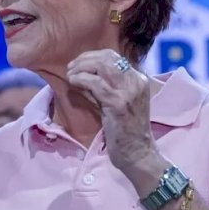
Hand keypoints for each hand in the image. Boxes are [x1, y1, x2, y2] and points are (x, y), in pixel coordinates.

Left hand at [66, 49, 157, 175]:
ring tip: (70, 74)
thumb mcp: (118, 102)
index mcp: (139, 79)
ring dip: (81, 68)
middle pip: (107, 58)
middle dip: (84, 59)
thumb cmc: (126, 131)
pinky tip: (73, 82)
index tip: (78, 64)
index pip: (114, 57)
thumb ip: (106, 87)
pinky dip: (80, 79)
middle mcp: (136, 81)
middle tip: (70, 67)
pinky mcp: (118, 103)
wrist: (138, 153)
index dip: (92, 57)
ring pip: (101, 66)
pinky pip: (95, 83)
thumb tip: (84, 73)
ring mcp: (129, 91)